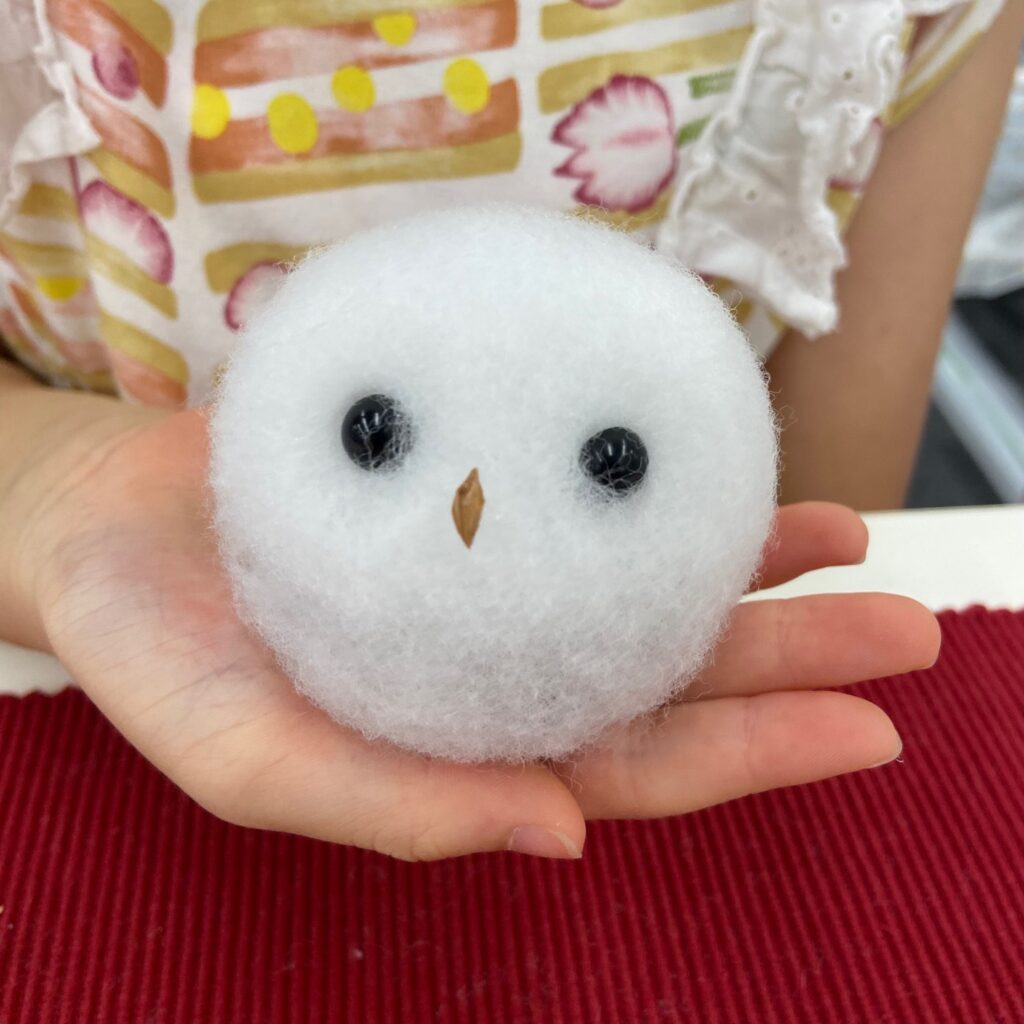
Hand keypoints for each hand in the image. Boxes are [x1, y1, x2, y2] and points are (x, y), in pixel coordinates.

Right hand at [31, 409, 938, 860]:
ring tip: (855, 544)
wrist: (100, 527)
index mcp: (467, 749)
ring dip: (750, 570)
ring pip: (644, 582)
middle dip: (794, 662)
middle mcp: (499, 669)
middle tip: (912, 632)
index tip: (869, 730)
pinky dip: (651, 479)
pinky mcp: (469, 494)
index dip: (756, 759)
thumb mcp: (250, 759)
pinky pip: (581, 487)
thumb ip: (395, 808)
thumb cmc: (154, 657)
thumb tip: (563, 838)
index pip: (637, 770)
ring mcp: (492, 577)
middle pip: (671, 677)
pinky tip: (721, 456)